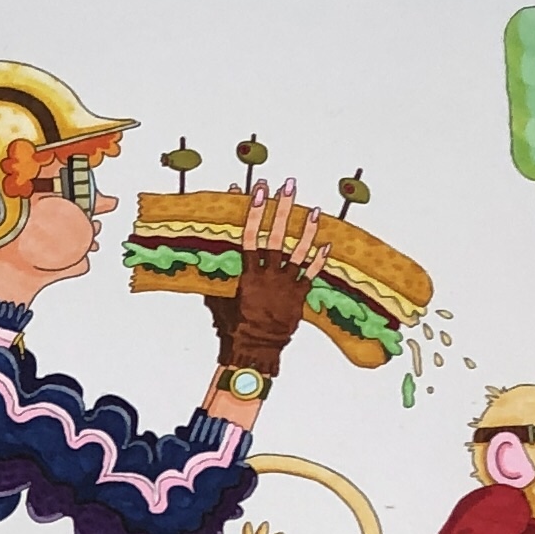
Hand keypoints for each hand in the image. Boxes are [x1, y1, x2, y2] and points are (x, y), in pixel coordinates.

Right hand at [211, 179, 327, 374]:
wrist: (256, 348)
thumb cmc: (234, 327)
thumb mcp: (220, 301)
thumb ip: (220, 279)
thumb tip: (207, 260)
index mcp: (248, 274)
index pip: (250, 236)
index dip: (254, 212)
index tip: (257, 191)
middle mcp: (268, 275)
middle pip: (275, 236)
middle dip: (281, 208)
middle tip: (287, 186)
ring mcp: (285, 285)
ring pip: (298, 252)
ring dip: (306, 229)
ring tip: (313, 209)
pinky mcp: (298, 296)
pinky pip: (311, 275)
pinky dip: (319, 260)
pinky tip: (327, 244)